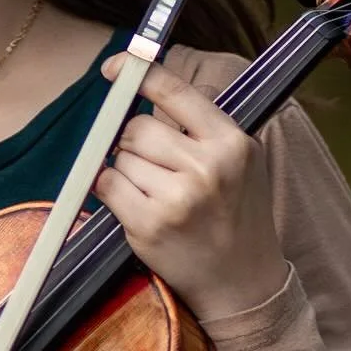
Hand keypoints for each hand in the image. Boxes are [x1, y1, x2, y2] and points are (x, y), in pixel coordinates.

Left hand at [95, 54, 288, 320]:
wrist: (244, 283)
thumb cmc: (236, 216)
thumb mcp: (239, 162)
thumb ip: (200, 127)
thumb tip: (142, 92)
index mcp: (231, 142)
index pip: (174, 91)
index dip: (137, 73)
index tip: (114, 67)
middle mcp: (206, 167)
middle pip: (138, 127)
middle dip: (135, 142)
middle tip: (156, 167)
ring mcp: (176, 198)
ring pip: (120, 156)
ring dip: (127, 170)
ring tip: (157, 194)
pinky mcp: (149, 225)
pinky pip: (107, 186)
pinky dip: (112, 191)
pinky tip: (137, 206)